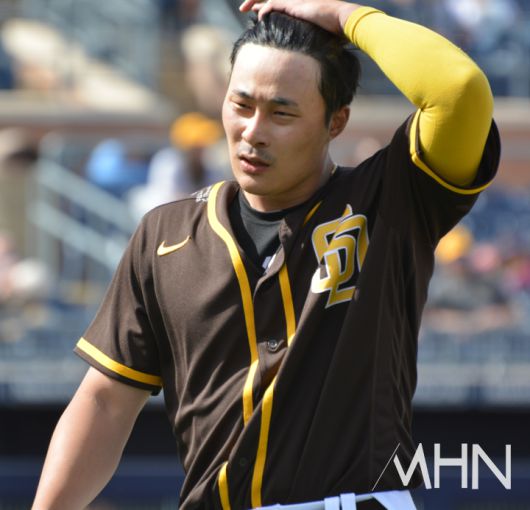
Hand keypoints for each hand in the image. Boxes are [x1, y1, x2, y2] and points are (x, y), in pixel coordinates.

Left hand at [239, 0, 360, 34]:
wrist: (344, 20)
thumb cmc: (337, 33)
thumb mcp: (320, 38)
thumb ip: (310, 43)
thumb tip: (309, 61)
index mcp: (300, 6)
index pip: (279, 3)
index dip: (267, 7)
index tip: (258, 14)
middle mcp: (295, 1)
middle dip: (256, 0)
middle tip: (245, 8)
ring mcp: (294, 1)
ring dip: (254, 1)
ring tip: (244, 8)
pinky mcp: (293, 4)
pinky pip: (272, 5)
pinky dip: (264, 11)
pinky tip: (259, 18)